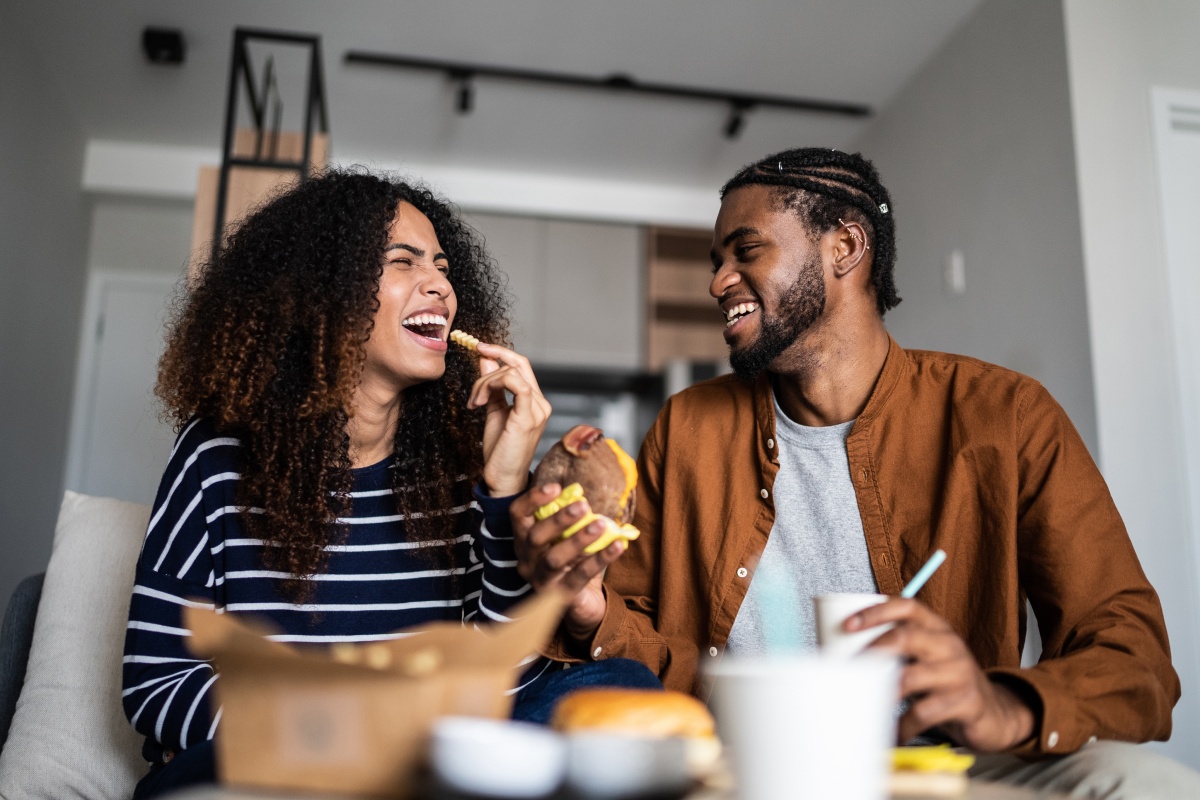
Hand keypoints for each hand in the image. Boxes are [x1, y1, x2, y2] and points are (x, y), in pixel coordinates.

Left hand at [467, 342, 551, 496]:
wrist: (502, 479)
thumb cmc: (500, 450)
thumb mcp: (493, 410)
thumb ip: (492, 386)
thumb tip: (485, 359)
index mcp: (534, 401)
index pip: (521, 364)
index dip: (501, 351)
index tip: (479, 347)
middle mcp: (541, 403)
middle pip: (517, 364)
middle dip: (488, 369)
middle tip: (473, 392)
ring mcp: (538, 410)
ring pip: (512, 373)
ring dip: (485, 382)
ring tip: (475, 402)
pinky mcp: (529, 418)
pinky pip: (518, 385)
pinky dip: (495, 384)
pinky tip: (481, 401)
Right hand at [510, 483, 627, 640]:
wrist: (581, 604)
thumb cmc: (573, 561)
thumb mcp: (569, 537)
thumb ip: (572, 519)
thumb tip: (583, 496)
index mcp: (524, 540)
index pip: (518, 515)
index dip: (533, 499)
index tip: (557, 487)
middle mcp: (526, 560)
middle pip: (535, 537)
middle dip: (559, 519)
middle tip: (583, 505)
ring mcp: (540, 580)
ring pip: (554, 559)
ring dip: (578, 540)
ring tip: (601, 525)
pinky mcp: (560, 597)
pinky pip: (579, 576)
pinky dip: (600, 559)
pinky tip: (617, 546)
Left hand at [849, 598, 1035, 751]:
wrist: (994, 712)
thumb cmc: (945, 681)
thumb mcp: (926, 656)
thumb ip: (896, 650)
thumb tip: (840, 651)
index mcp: (936, 627)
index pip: (906, 606)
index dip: (876, 611)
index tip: (848, 624)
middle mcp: (949, 644)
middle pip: (906, 637)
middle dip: (873, 650)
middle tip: (848, 667)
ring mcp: (959, 672)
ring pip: (912, 677)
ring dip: (882, 692)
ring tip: (863, 703)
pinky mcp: (965, 701)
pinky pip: (924, 713)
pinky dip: (903, 725)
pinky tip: (893, 732)